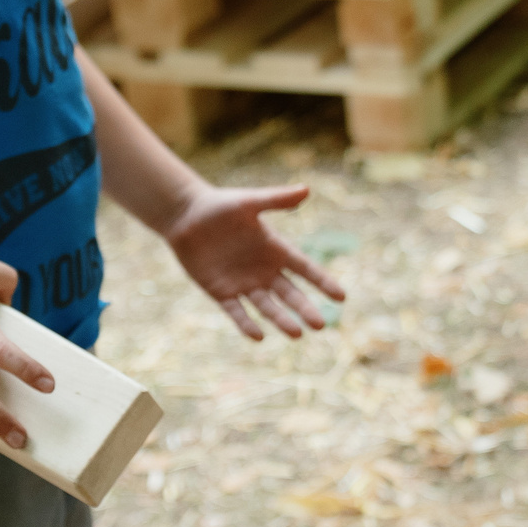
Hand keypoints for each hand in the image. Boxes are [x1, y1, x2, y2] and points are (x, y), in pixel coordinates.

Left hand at [164, 182, 346, 339]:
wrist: (186, 216)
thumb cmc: (220, 205)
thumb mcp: (250, 202)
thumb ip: (276, 199)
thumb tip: (306, 190)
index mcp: (275, 249)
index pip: (305, 269)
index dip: (322, 282)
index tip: (341, 297)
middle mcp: (264, 270)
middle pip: (290, 294)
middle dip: (305, 309)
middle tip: (321, 325)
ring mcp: (244, 284)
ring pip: (267, 306)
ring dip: (281, 320)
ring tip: (297, 334)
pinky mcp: (221, 292)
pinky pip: (236, 312)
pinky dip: (246, 324)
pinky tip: (257, 336)